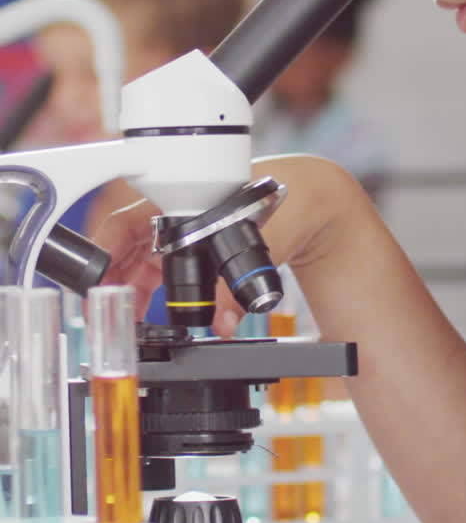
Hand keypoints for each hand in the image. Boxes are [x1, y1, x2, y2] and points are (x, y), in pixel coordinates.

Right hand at [91, 156, 356, 336]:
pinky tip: (148, 311)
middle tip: (107, 311)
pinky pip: (163, 267)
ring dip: (130, 288)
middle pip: (128, 245)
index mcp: (183, 198)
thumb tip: (222, 324)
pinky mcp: (196, 245)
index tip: (96, 283)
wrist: (312, 200)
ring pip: (143, 258)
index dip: (105, 252)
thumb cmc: (287, 200)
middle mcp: (177, 212)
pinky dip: (151, 289)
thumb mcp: (263, 243)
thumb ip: (238, 289)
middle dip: (114, 279)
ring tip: (126, 318)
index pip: (125, 222)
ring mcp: (184, 229)